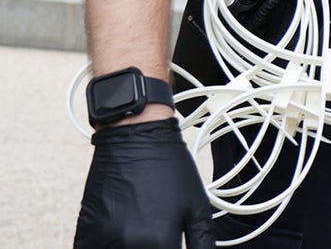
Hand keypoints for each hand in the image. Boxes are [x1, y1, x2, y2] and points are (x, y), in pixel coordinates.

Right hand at [75, 119, 213, 248]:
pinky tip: (120, 241)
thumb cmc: (169, 167)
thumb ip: (202, 242)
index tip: (175, 247)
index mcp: (160, 242)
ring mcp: (102, 239)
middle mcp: (128, 245)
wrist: (135, 136)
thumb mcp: (198, 205)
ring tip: (145, 239)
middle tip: (160, 242)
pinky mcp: (85, 230)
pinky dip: (105, 248)